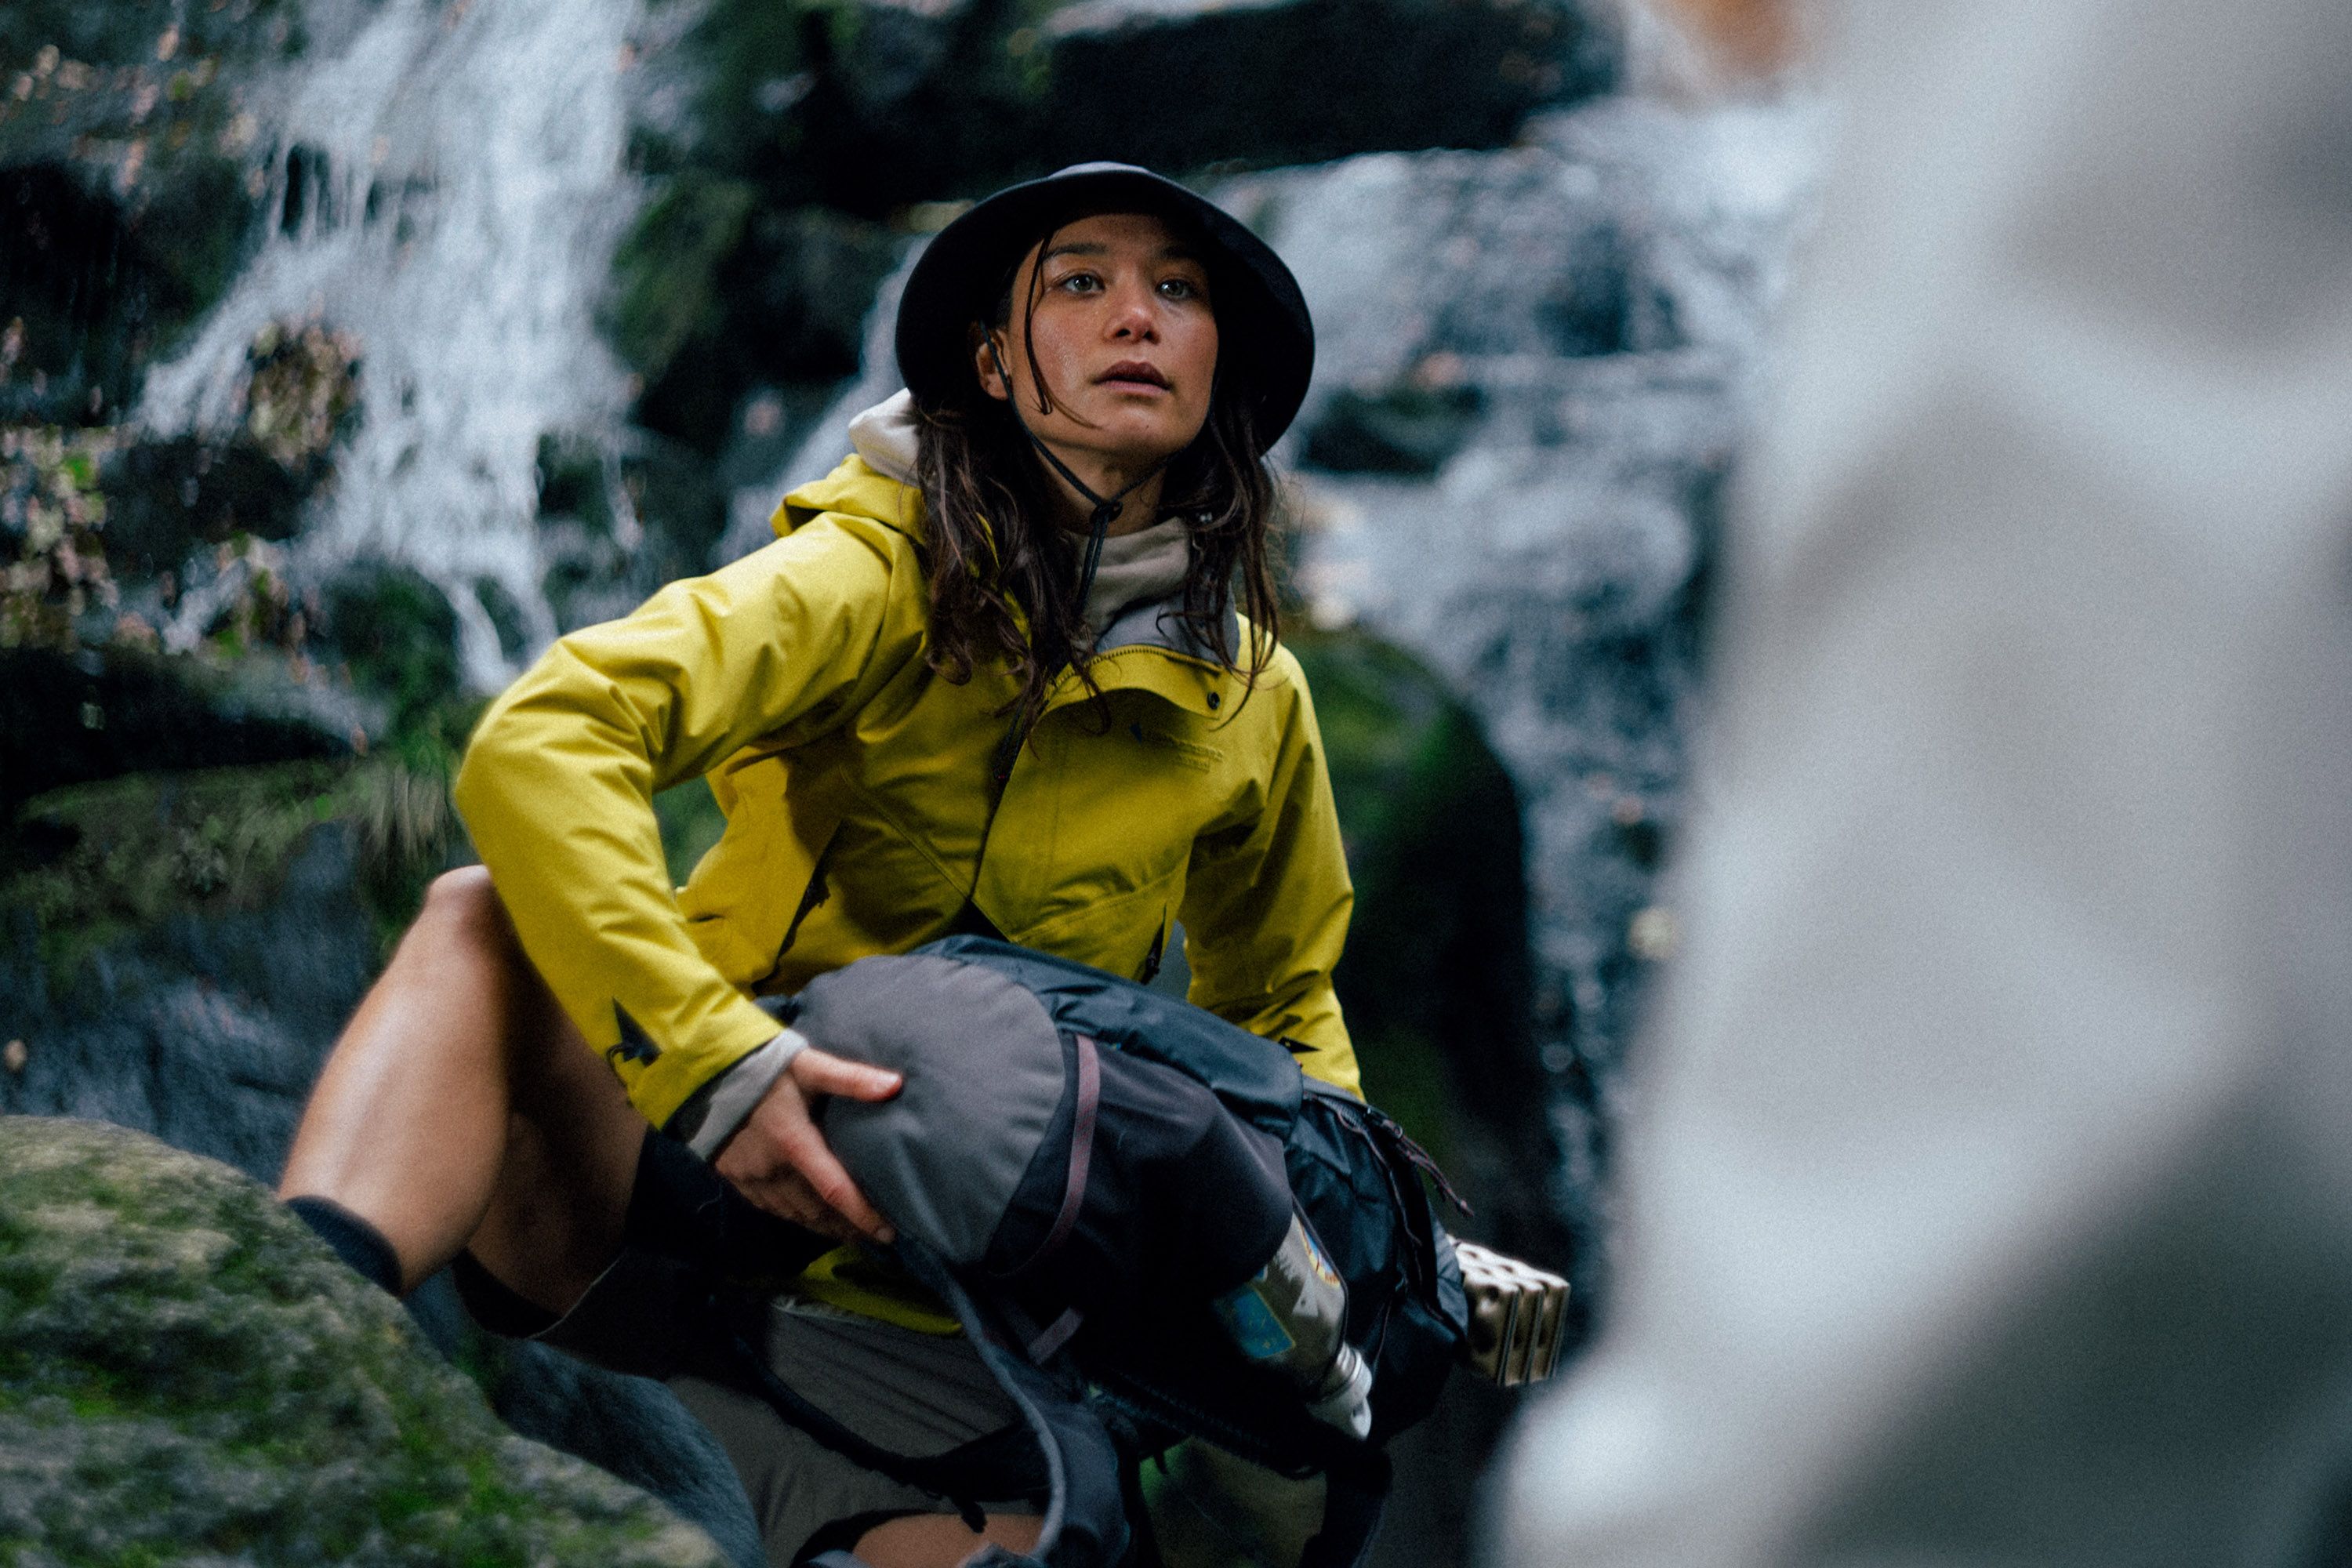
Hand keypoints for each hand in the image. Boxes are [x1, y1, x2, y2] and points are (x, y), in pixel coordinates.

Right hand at [712, 1047, 901, 1244]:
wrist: (705, 1074)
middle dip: (847, 1228)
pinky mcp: (737, 1179)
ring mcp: (752, 1179)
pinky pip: (771, 1208)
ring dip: (823, 1227)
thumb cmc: (764, 1068)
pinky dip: (795, 1218)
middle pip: (817, 1212)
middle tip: (875, 1239)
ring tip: (850, 1236)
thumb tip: (895, 1085)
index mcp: (795, 1144)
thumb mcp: (809, 1066)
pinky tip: (809, 1220)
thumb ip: (850, 1078)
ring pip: (794, 1215)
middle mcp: (773, 1170)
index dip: (862, 1215)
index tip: (888, 1233)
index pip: (835, 1191)